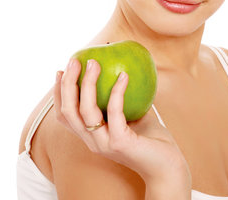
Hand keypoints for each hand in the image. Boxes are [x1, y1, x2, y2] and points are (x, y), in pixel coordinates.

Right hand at [54, 58, 190, 191]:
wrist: (167, 166)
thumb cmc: (152, 140)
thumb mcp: (135, 115)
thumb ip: (126, 99)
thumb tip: (123, 69)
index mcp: (92, 136)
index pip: (66, 115)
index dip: (59, 93)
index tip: (63, 70)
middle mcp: (92, 141)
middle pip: (68, 112)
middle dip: (67, 84)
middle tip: (75, 60)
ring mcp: (104, 143)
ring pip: (84, 111)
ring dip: (87, 84)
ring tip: (95, 62)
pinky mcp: (120, 142)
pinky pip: (114, 112)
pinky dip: (117, 91)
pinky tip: (124, 75)